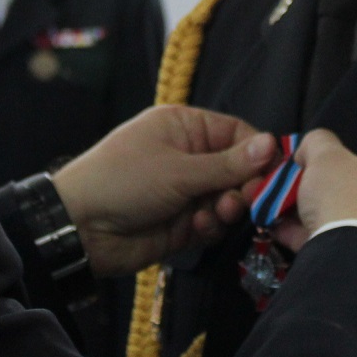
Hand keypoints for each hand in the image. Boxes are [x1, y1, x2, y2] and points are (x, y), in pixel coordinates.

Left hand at [52, 106, 277, 277]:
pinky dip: (212, 226)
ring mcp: (186, 190)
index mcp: (185, 128)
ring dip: (228, 208)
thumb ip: (229, 164)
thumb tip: (274, 144)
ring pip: (229, 198)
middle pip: (238, 169)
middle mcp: (189, 156)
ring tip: (216, 214)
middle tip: (243, 201)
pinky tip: (197, 228)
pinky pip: (214, 222)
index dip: (259, 154)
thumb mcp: (179, 169)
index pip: (237, 134)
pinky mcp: (184, 222)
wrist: (81, 227)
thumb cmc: (124, 181)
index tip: (275, 176)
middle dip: (244, 186)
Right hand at [270, 130, 356, 262]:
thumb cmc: (347, 197)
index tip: (323, 168)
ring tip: (290, 214)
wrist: (348, 260)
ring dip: (323, 216)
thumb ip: (317, 141)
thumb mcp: (324, 156)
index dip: (346, 159)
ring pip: (355, 219)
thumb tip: (310, 146)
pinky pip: (351, 242)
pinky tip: (290, 234)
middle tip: (306, 190)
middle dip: (333, 191)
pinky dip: (323, 237)